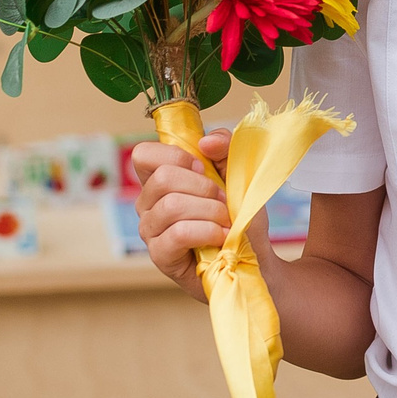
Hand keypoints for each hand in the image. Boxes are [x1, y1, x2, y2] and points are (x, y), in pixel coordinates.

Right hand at [132, 135, 264, 302]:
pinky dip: (207, 231)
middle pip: (162, 178)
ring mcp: (151, 230)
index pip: (143, 155)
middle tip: (224, 201)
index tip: (203, 167)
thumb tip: (205, 142)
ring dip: (210, 210)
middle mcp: (148, 204)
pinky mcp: (160, 255)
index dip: (175, 155)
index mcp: (160, 180)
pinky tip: (221, 237)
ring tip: (226, 220)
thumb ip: (224, 148)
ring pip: (171, 205)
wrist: (253, 255)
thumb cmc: (239, 214)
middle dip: (203, 187)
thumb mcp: (237, 172)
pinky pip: (178, 233)